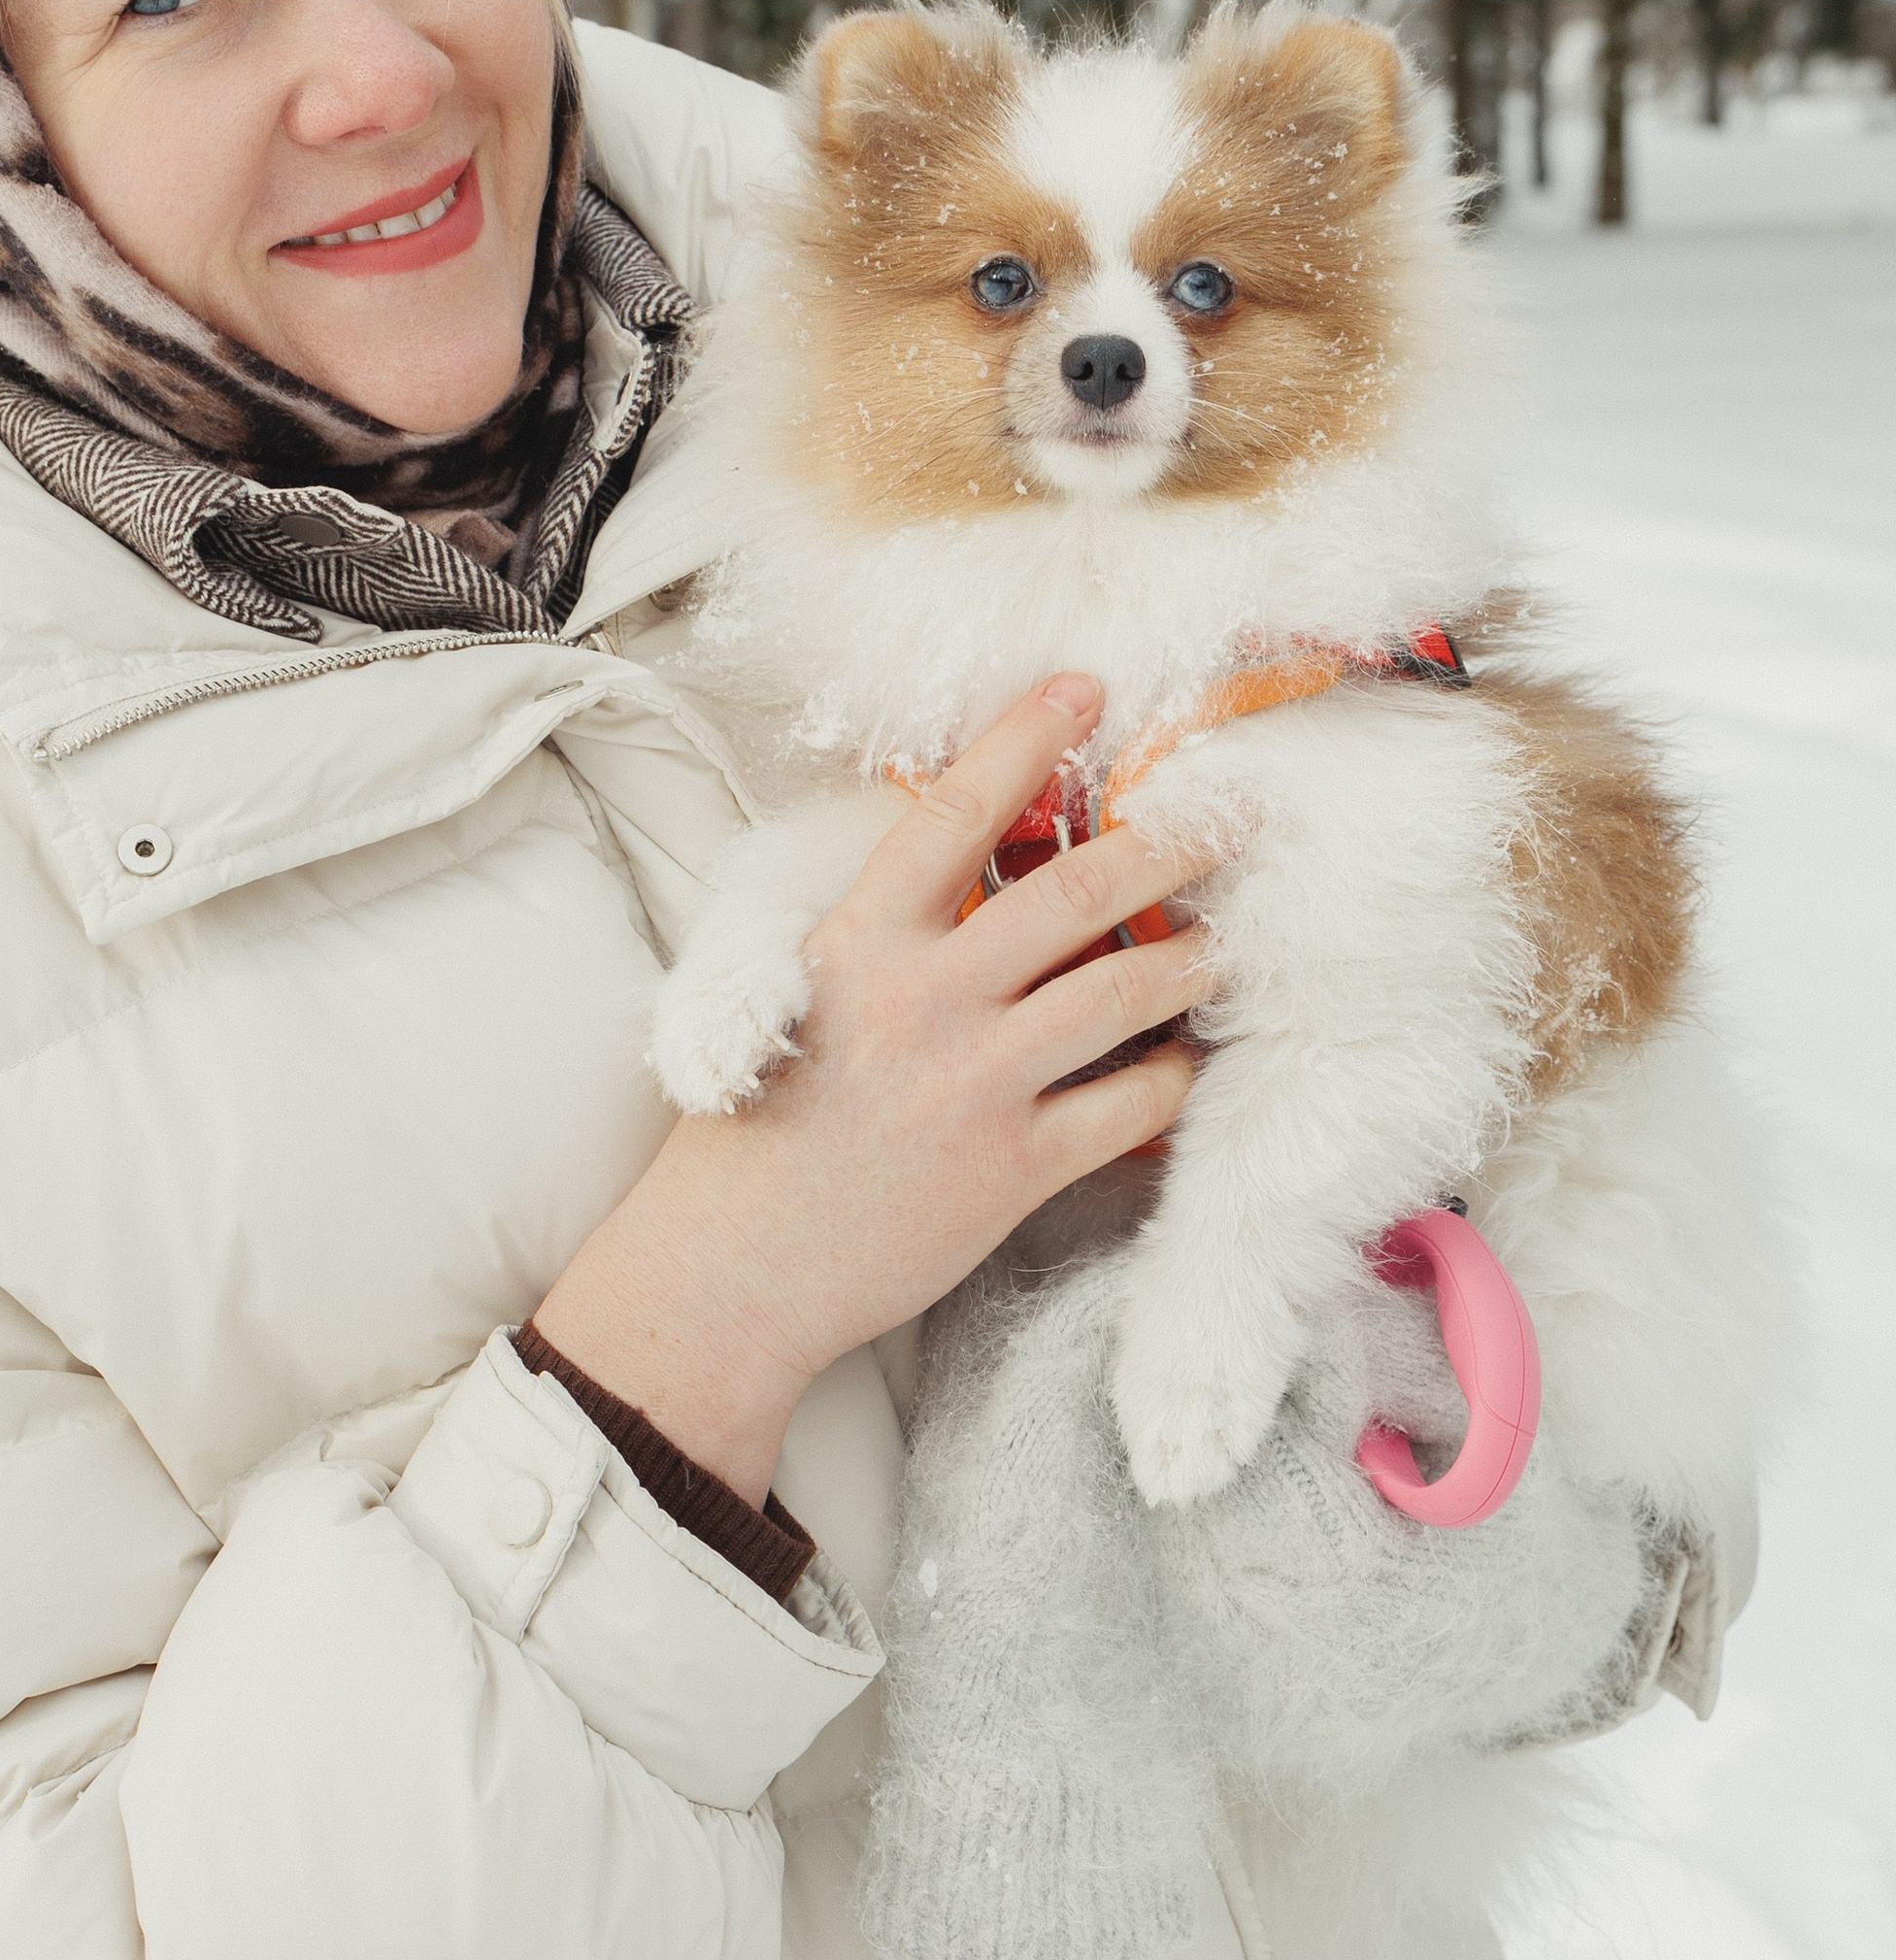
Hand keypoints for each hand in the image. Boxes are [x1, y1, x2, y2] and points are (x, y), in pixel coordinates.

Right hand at [534, 676, 1217, 1507]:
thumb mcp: (793, 998)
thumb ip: (879, 937)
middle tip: (1228, 816)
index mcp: (857, 943)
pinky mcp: (1012, 1166)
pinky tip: (1180, 1065)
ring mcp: (974, 1082)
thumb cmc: (752, 1132)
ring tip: (1221, 945)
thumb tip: (972, 875)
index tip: (1083, 688)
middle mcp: (923, 998)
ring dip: (1190, 961)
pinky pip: (1129, 1108)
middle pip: (1073, 894)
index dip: (1025, 740)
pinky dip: (1169, 1079)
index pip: (953, 811)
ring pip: (1123, 994)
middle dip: (1165, 844)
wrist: (729, 1271)